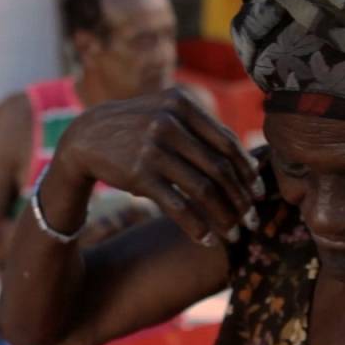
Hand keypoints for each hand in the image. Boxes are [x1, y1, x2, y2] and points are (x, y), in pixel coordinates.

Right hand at [55, 88, 263, 245]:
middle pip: (220, 168)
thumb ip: (200, 129)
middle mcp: (170, 123)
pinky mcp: (139, 174)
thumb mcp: (165, 114)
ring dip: (224, 217)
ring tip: (235, 234)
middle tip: (253, 220)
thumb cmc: (136, 129)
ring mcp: (153, 148)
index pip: (227, 143)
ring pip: (203, 190)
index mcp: (182, 105)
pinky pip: (177, 206)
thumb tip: (248, 161)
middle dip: (241, 199)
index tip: (259, 194)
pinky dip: (196, 227)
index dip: (247, 172)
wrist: (85, 137)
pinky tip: (207, 240)